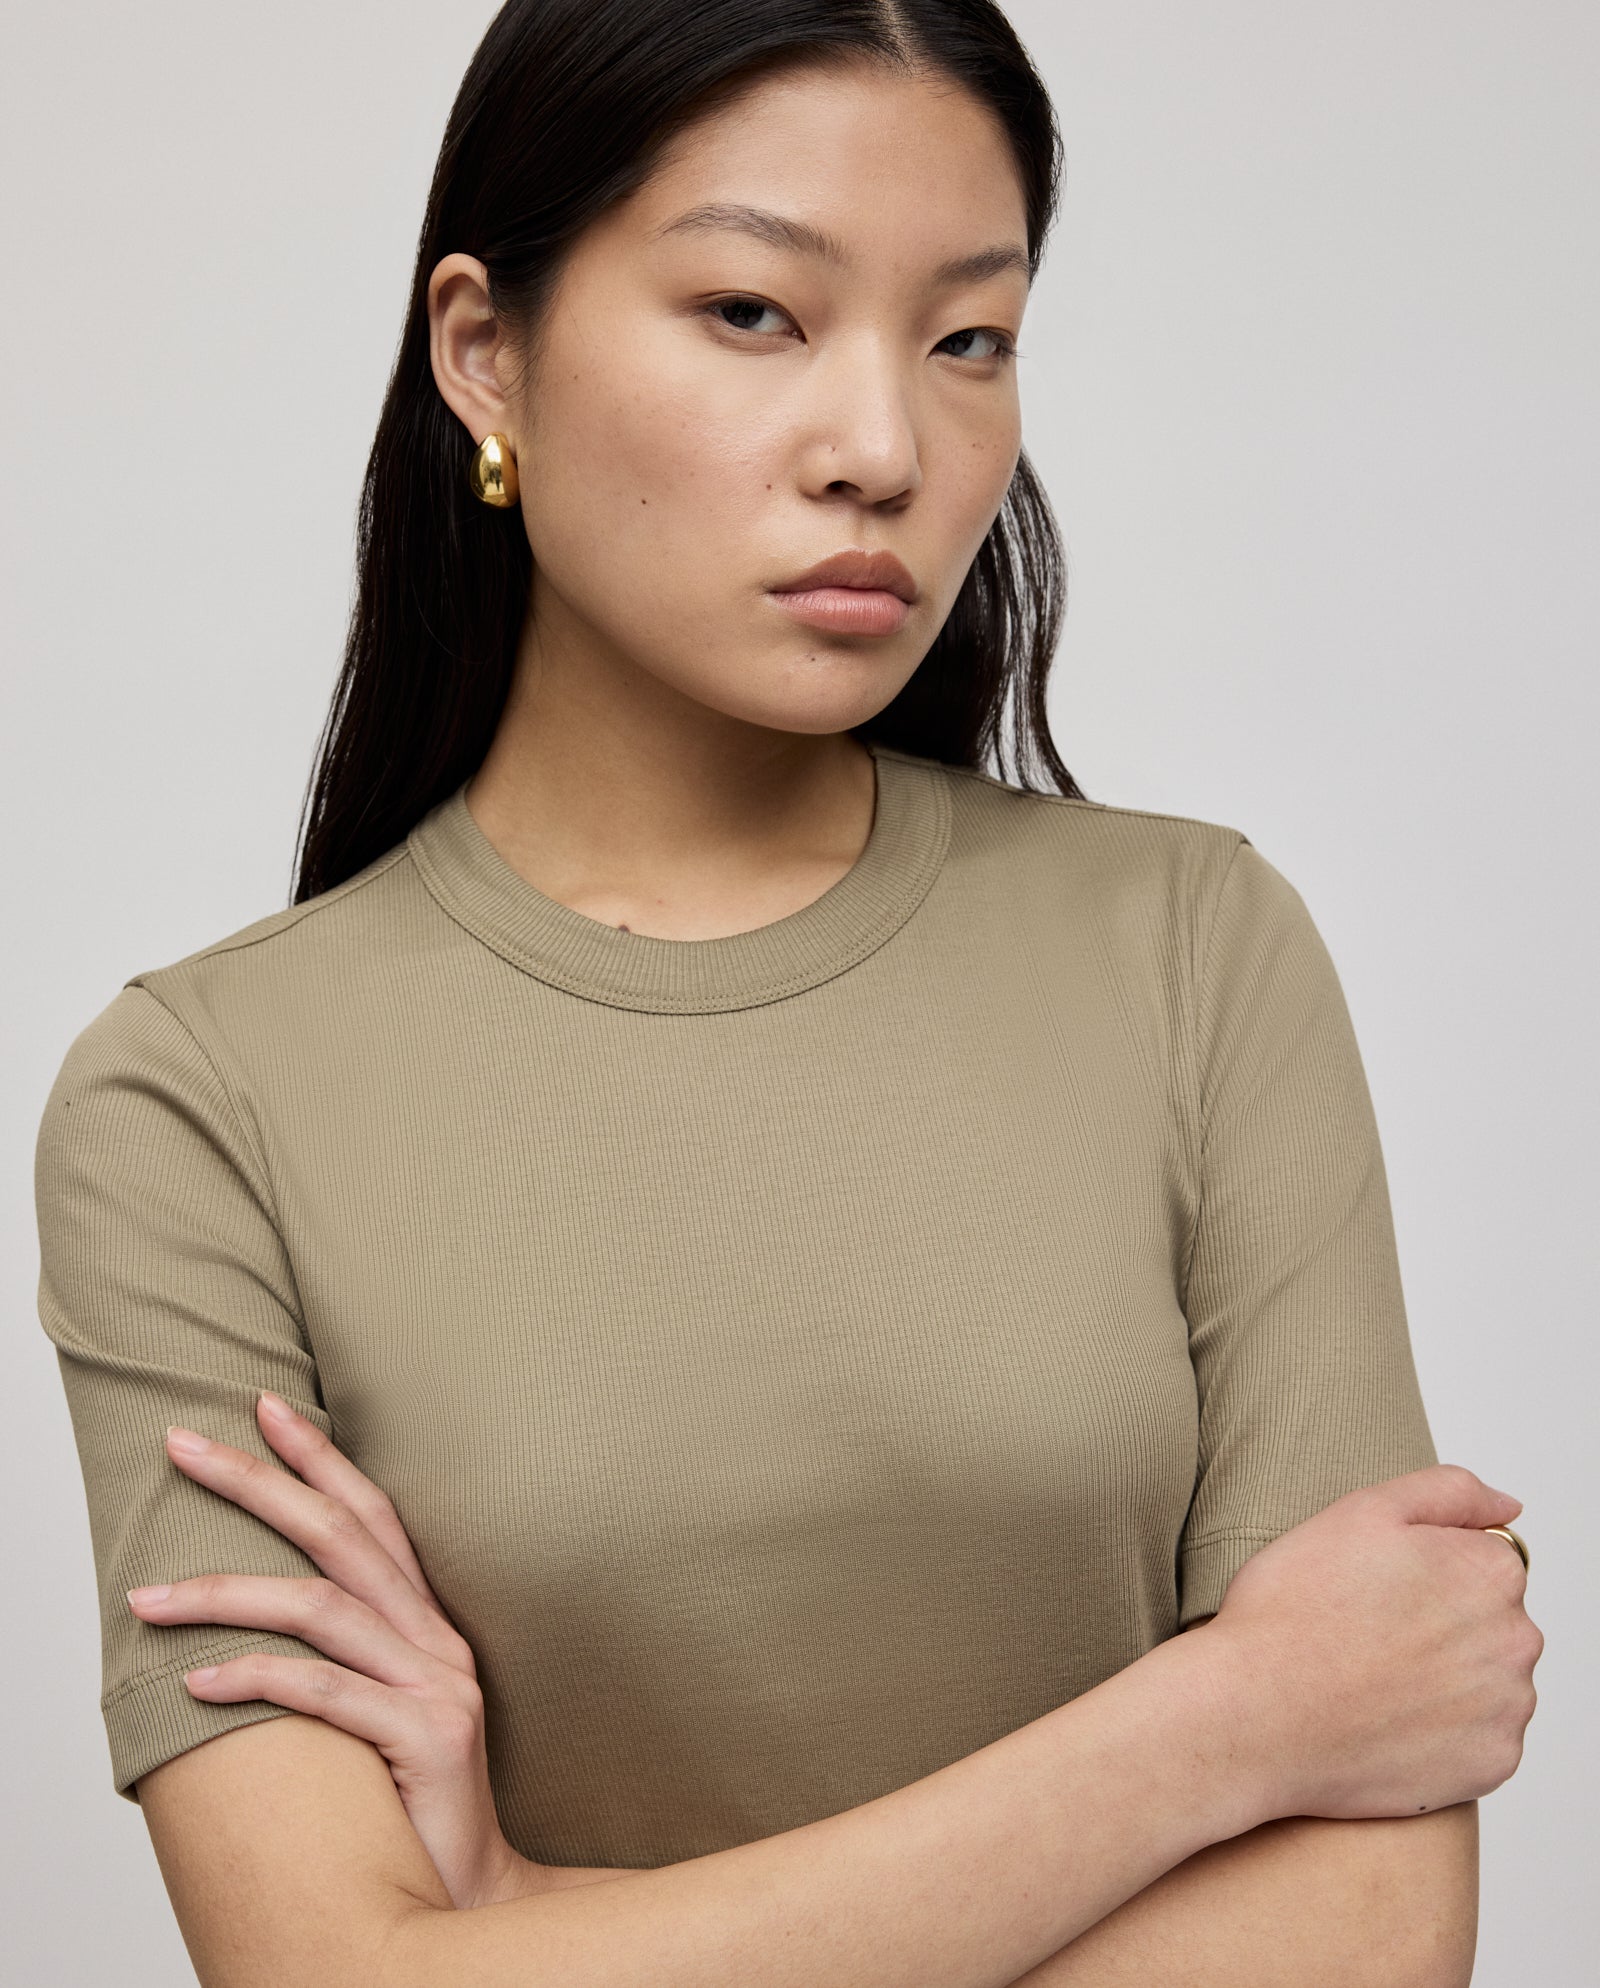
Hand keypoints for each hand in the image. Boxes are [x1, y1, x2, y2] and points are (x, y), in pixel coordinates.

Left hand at [126, 1392, 551, 1909]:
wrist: (467, 1904)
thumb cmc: (406, 1812)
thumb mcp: (377, 1717)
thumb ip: (341, 1662)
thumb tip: (245, 1619)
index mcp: (429, 1627)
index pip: (372, 1517)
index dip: (320, 1458)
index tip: (263, 1407)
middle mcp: (438, 1642)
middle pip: (343, 1538)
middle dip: (260, 1482)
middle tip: (183, 1446)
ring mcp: (438, 1687)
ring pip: (323, 1609)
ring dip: (226, 1593)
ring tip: (147, 1595)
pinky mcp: (426, 1739)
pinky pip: (324, 1694)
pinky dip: (255, 1679)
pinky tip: (195, 1683)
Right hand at [1192, 1462, 1542, 1822]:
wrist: (1257, 1716)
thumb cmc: (1295, 1609)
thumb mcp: (1364, 1512)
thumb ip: (1449, 1492)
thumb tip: (1506, 1506)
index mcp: (1492, 1572)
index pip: (1481, 1557)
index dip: (1422, 1567)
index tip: (1376, 1586)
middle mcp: (1517, 1640)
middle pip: (1489, 1618)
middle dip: (1442, 1619)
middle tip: (1367, 1629)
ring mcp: (1508, 1709)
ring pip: (1485, 1678)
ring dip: (1445, 1676)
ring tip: (1372, 1677)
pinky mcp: (1491, 1765)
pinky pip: (1479, 1737)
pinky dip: (1443, 1730)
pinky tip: (1387, 1719)